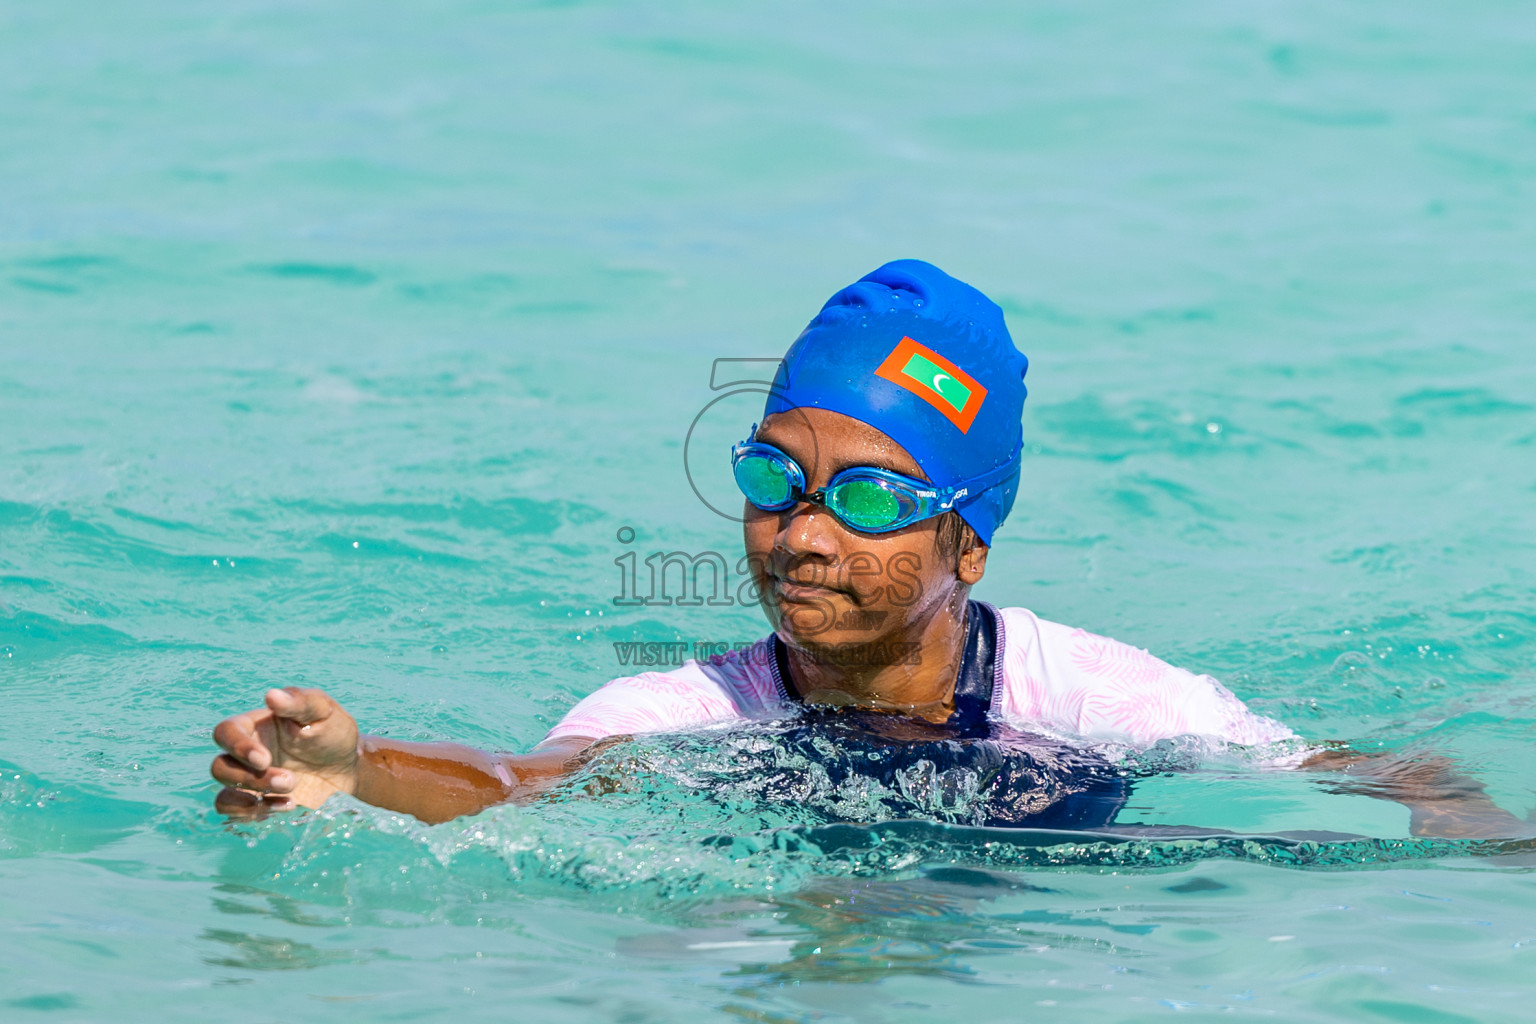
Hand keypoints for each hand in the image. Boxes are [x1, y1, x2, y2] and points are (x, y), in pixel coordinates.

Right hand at [211, 687, 359, 816]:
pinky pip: (236, 814)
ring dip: (251, 799)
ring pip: (224, 795)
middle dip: (250, 778)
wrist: (348, 768)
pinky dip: (254, 815)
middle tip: (289, 780)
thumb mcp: (323, 711)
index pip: (225, 732)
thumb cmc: (332, 733)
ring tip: (292, 795)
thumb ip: (298, 702)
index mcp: (255, 726)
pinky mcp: (258, 804)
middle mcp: (244, 755)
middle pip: (220, 767)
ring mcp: (249, 782)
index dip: (236, 746)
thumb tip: (271, 696)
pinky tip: (288, 807)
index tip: (264, 759)